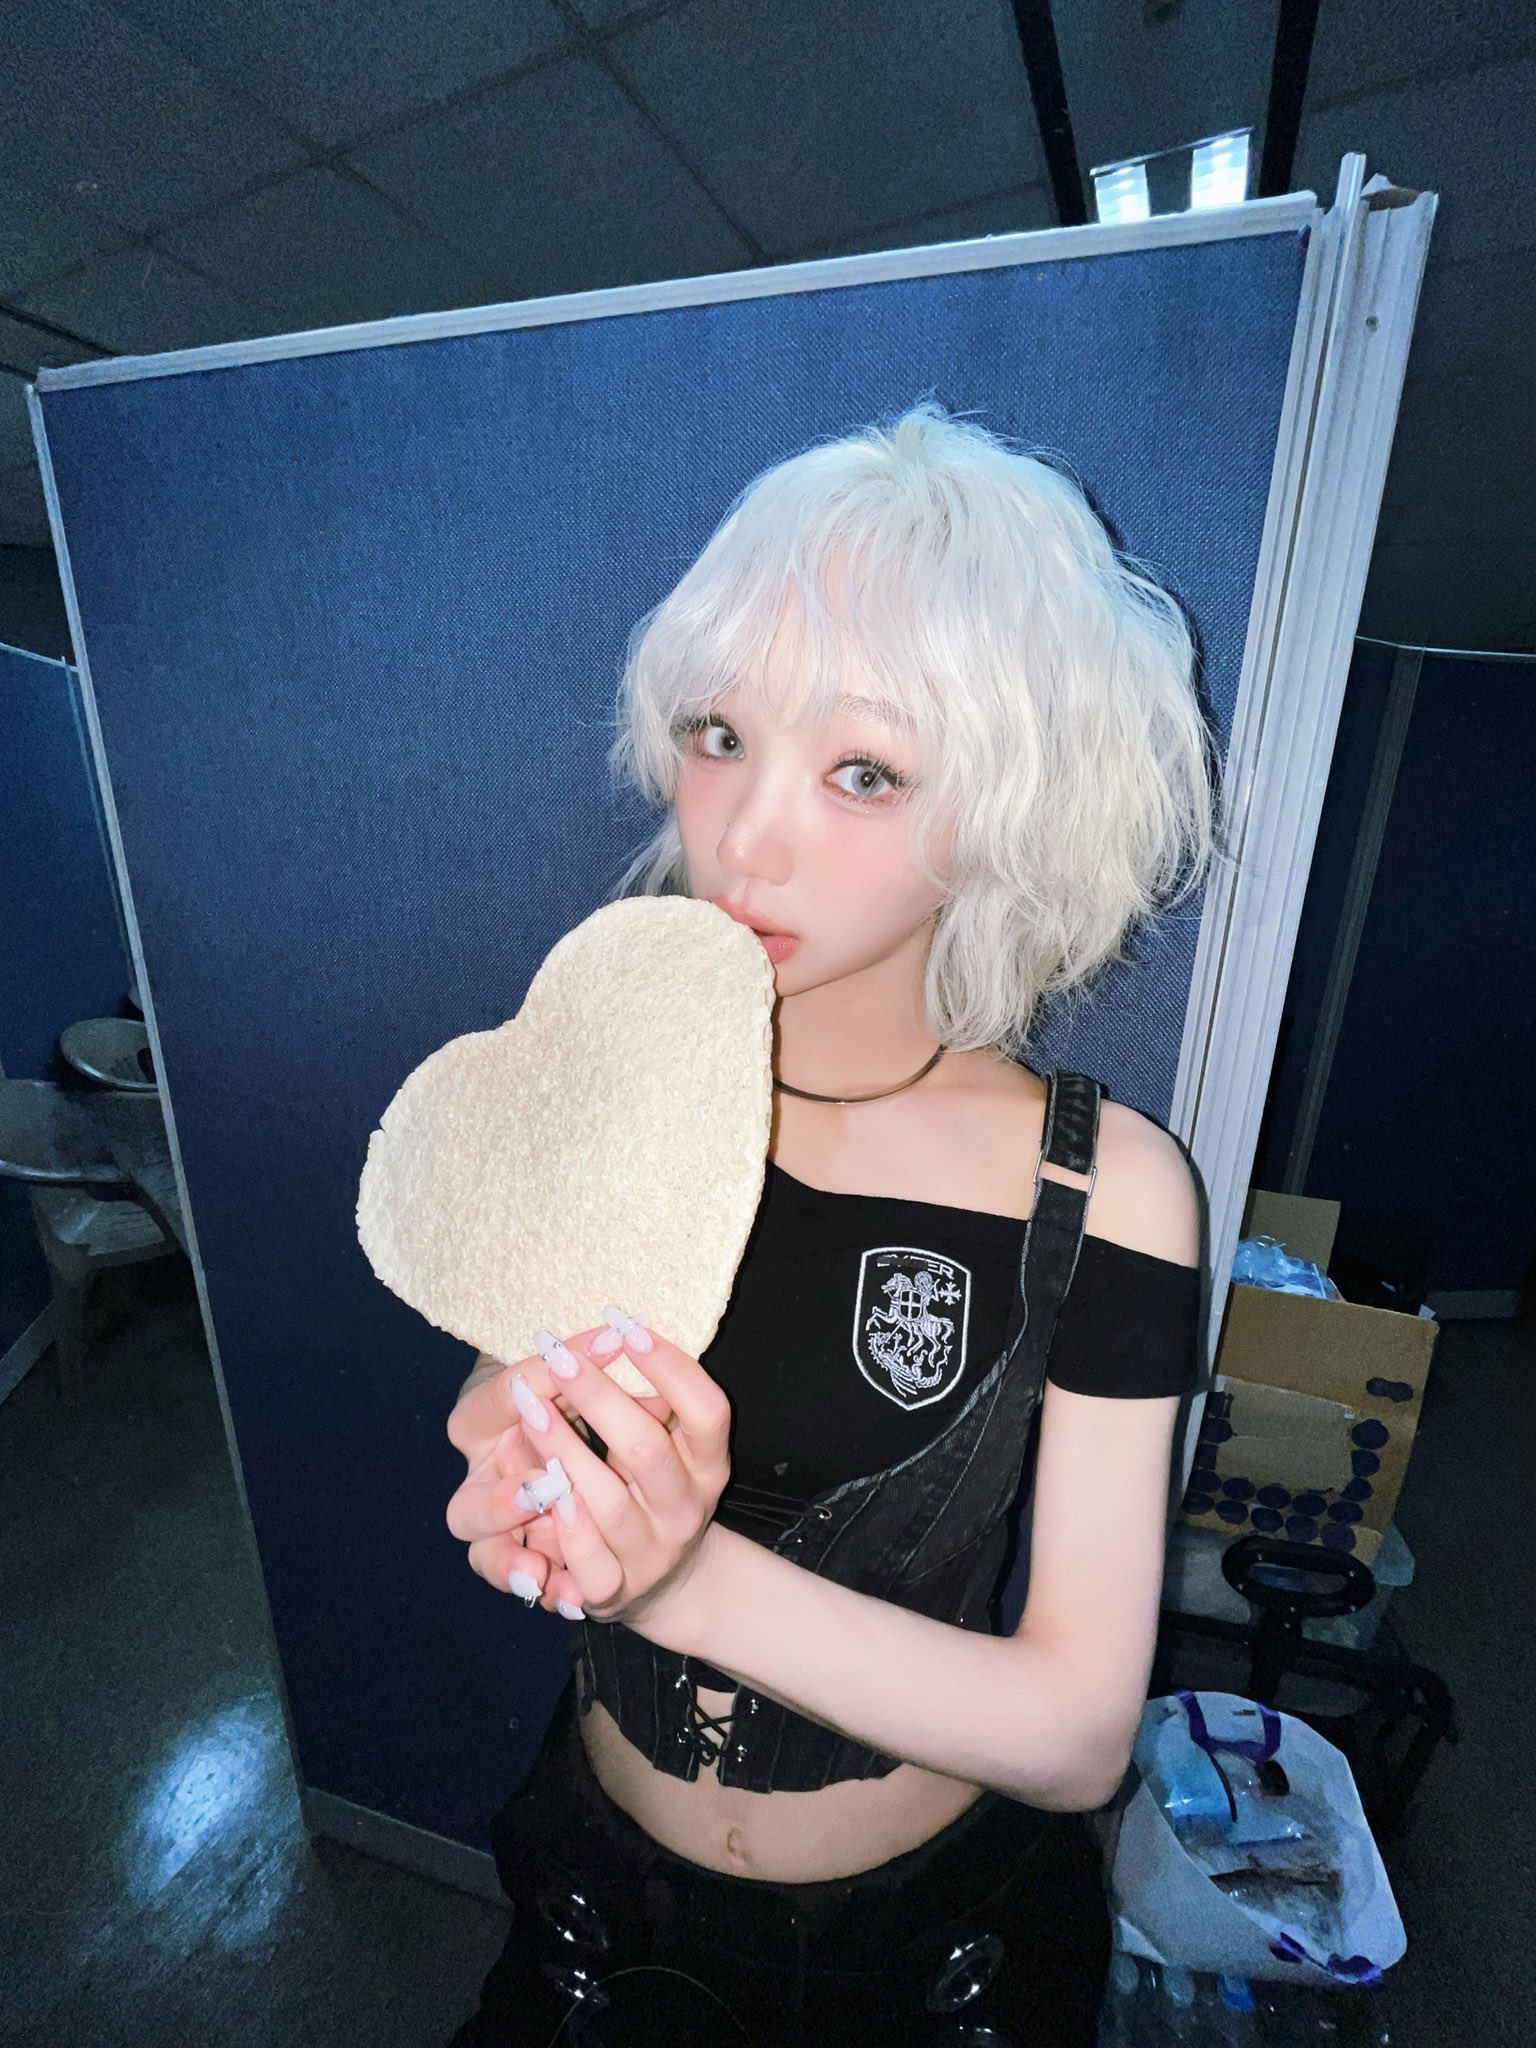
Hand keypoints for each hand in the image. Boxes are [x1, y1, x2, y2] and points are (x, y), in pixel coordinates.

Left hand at [445, 1313, 731, 1640]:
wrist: (660, 1583)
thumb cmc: (649, 1487)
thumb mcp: (664, 1442)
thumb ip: (648, 1401)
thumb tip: (618, 1335)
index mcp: (707, 1464)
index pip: (707, 1412)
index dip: (673, 1369)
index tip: (628, 1327)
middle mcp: (685, 1509)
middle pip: (647, 1451)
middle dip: (598, 1398)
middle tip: (558, 1356)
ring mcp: (649, 1553)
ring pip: (607, 1506)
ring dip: (564, 1454)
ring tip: (531, 1410)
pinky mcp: (612, 1591)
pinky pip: (588, 1566)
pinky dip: (566, 1531)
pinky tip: (544, 1493)